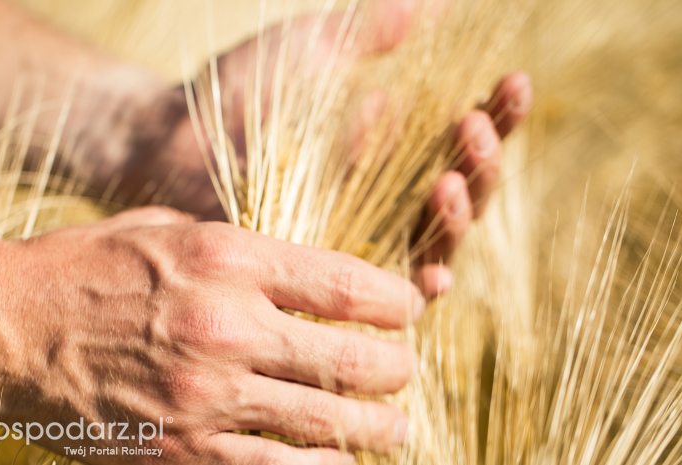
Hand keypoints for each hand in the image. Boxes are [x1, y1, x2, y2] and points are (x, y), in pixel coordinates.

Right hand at [0, 207, 423, 462]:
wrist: (7, 330)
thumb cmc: (88, 268)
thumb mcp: (169, 230)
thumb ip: (243, 252)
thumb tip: (309, 277)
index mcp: (229, 260)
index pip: (346, 286)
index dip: (396, 302)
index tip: (410, 309)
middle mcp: (227, 328)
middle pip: (351, 360)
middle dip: (396, 371)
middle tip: (405, 373)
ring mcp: (207, 397)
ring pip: (326, 424)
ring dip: (376, 429)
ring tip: (396, 428)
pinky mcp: (183, 451)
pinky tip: (340, 464)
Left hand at [112, 1, 531, 297]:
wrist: (170, 143)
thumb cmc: (237, 94)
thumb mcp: (310, 53)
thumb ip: (368, 34)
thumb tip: (434, 1)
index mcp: (396, 145)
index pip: (466, 134)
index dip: (498, 113)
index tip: (510, 82)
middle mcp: (392, 196)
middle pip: (466, 191)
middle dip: (482, 163)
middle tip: (473, 131)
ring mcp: (367, 240)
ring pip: (440, 242)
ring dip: (457, 217)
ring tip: (447, 181)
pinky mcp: (337, 280)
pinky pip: (393, 293)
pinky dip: (420, 283)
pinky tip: (433, 270)